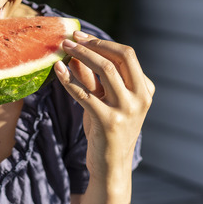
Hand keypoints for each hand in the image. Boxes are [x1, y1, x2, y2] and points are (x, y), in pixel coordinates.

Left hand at [54, 31, 153, 177]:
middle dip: (95, 44)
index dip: (102, 42)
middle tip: (72, 39)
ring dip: (81, 55)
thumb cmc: (107, 131)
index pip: (126, 55)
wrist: (110, 167)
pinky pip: (85, 93)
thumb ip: (93, 76)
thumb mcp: (104, 100)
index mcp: (144, 90)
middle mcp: (140, 98)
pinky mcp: (108, 122)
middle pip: (121, 57)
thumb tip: (76, 50)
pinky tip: (58, 69)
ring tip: (64, 49)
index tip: (81, 36)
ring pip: (105, 70)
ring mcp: (126, 110)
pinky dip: (69, 79)